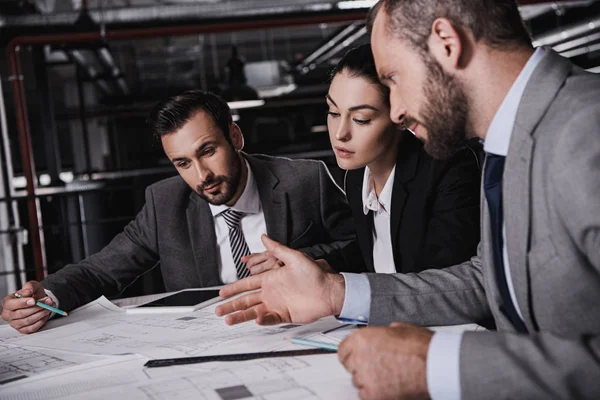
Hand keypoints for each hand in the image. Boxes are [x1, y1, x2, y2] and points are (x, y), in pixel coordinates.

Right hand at [1, 281, 54, 333]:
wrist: (38, 301)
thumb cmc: (32, 294)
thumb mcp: (32, 286)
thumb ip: (29, 287)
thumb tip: (27, 292)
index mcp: (7, 302)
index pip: (10, 304)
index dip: (22, 303)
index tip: (34, 301)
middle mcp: (8, 314)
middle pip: (21, 313)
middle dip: (37, 308)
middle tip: (47, 302)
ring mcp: (15, 323)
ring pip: (28, 321)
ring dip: (41, 314)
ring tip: (48, 307)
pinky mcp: (22, 330)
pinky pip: (32, 328)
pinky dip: (41, 321)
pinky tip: (45, 315)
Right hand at [216, 234, 345, 324]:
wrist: (329, 291)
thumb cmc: (315, 274)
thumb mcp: (294, 257)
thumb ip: (277, 249)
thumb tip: (264, 237)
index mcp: (271, 279)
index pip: (247, 284)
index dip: (234, 288)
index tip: (222, 293)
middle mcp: (271, 292)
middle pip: (246, 300)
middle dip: (232, 305)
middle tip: (218, 310)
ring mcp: (277, 304)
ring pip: (254, 312)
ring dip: (241, 316)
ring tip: (228, 320)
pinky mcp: (285, 315)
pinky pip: (270, 319)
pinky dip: (262, 320)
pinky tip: (255, 319)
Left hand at [338, 323, 432, 399]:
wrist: (434, 365)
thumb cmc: (421, 347)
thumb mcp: (398, 329)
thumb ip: (381, 333)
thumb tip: (381, 335)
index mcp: (362, 338)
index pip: (342, 350)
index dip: (351, 353)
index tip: (356, 356)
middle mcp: (359, 357)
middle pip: (349, 365)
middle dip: (361, 365)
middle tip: (377, 365)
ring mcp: (365, 377)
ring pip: (357, 381)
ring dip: (368, 379)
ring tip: (386, 374)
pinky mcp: (373, 394)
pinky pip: (364, 395)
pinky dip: (374, 392)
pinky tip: (387, 385)